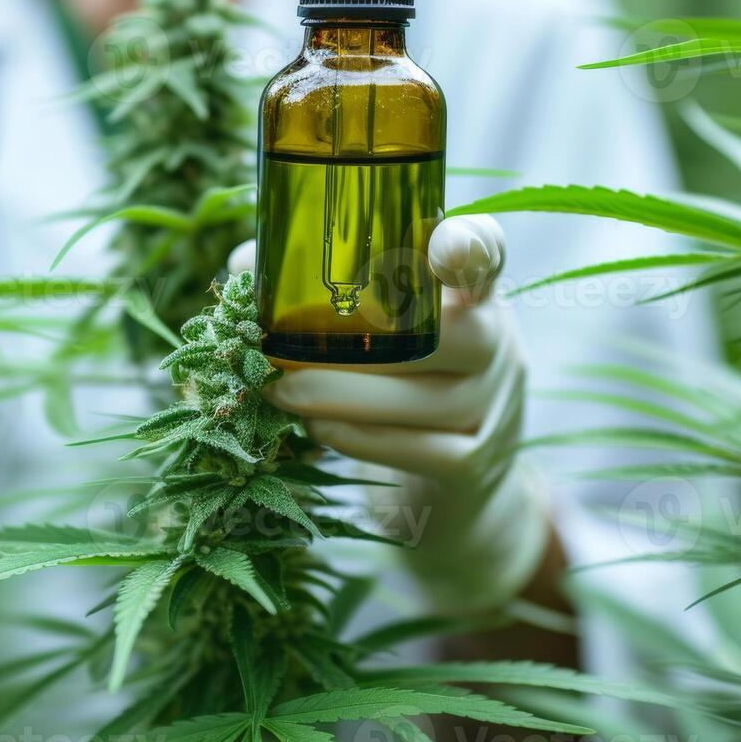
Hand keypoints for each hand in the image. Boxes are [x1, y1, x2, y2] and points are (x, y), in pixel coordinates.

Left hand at [229, 215, 549, 614]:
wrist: (455, 493)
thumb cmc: (399, 386)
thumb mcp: (382, 333)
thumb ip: (322, 290)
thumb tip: (245, 264)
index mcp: (470, 292)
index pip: (485, 254)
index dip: (470, 248)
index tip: (443, 249)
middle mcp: (495, 343)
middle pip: (445, 334)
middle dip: (357, 343)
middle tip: (277, 349)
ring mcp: (491, 407)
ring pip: (423, 400)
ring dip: (339, 395)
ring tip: (279, 393)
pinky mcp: (473, 463)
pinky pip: (415, 450)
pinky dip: (358, 438)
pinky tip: (316, 431)